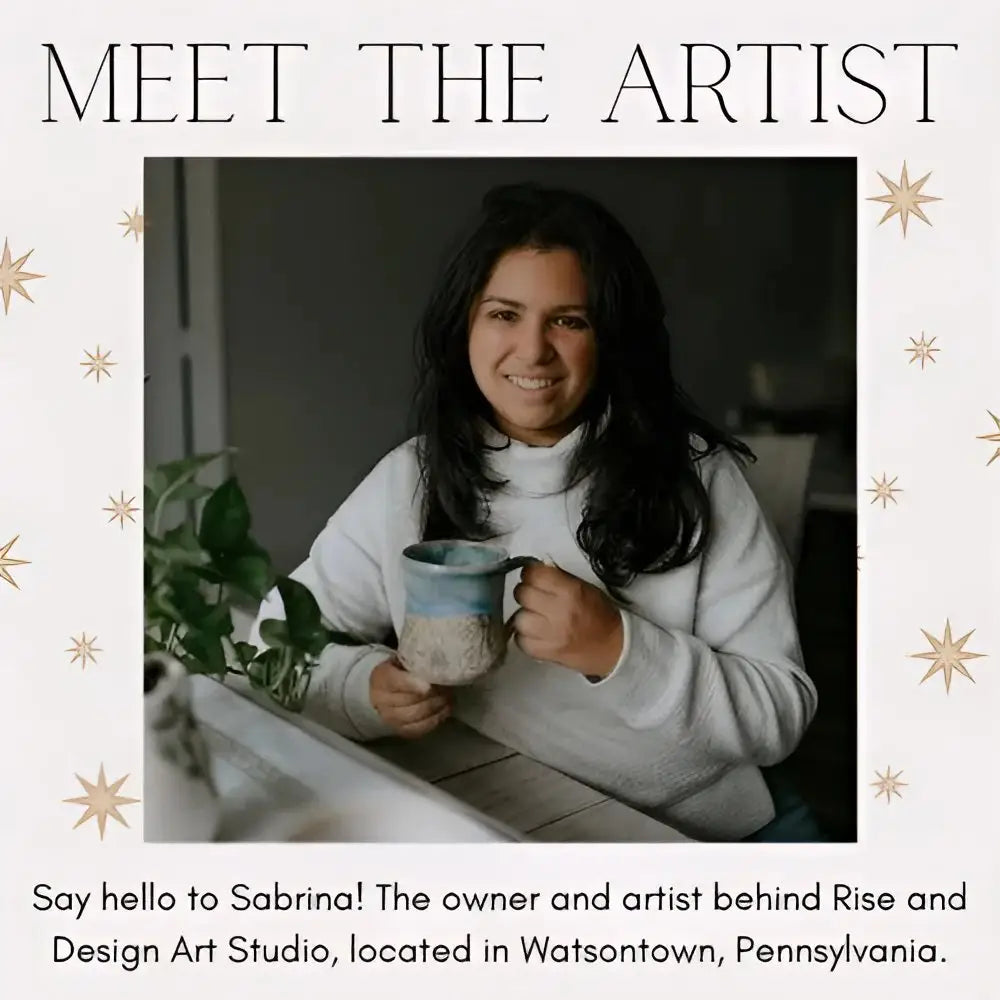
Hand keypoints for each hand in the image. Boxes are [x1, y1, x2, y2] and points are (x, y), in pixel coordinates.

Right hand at [369, 658, 451, 737]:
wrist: (388, 690)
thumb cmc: (401, 670)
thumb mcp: (405, 660)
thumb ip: (416, 661)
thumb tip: (436, 663)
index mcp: (381, 678)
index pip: (396, 682)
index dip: (413, 684)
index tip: (429, 685)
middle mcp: (380, 700)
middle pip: (409, 700)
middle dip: (432, 694)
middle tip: (447, 687)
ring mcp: (389, 717)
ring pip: (416, 715)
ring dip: (436, 707)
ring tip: (448, 697)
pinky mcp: (400, 730)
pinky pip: (419, 728)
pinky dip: (435, 720)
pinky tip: (445, 710)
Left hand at [510, 562, 623, 677]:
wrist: (614, 647)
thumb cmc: (601, 616)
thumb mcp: (584, 588)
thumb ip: (558, 578)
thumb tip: (536, 571)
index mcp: (570, 592)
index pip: (534, 574)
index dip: (530, 573)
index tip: (533, 577)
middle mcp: (559, 612)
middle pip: (522, 594)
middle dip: (526, 593)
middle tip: (534, 597)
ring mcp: (550, 634)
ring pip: (518, 618)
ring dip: (524, 616)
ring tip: (536, 618)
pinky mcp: (545, 653)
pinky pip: (520, 641)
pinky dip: (525, 637)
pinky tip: (536, 634)